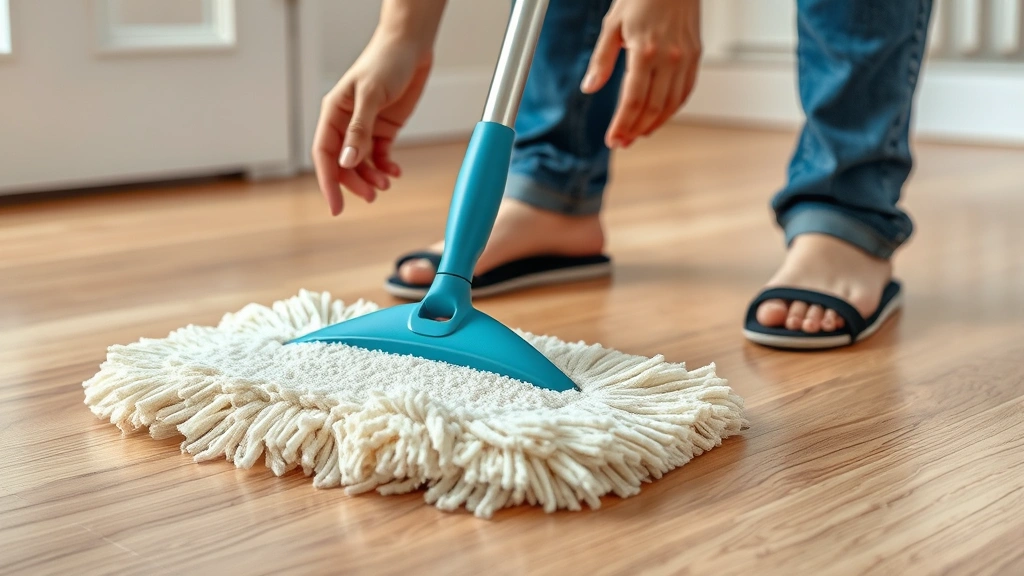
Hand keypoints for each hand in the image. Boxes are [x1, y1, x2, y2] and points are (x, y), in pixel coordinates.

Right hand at [313, 35, 431, 214]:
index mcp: (333, 112)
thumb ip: (359, 130)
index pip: (324, 154)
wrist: (411, 46)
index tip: (336, 206)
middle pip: (342, 163)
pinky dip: (386, 167)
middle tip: (372, 196)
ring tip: (386, 184)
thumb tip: (347, 162)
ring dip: (371, 177)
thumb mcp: (371, 95)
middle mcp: (346, 122)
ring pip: (362, 162)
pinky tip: (395, 172)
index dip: (328, 181)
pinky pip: (380, 155)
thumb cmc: (386, 62)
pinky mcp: (385, 128)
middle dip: (355, 182)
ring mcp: (366, 127)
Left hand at [581, 0, 701, 148]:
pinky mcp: (696, 56)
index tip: (613, 139)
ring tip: (638, 134)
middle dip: (635, 129)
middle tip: (622, 142)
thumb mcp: (612, 25)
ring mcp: (686, 58)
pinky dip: (672, 109)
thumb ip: (601, 60)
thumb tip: (589, 87)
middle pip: (653, 107)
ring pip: (672, 104)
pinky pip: (685, 91)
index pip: (633, 100)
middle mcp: (669, 57)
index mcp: (645, 51)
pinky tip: (658, 116)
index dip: (622, 124)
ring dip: (654, 124)